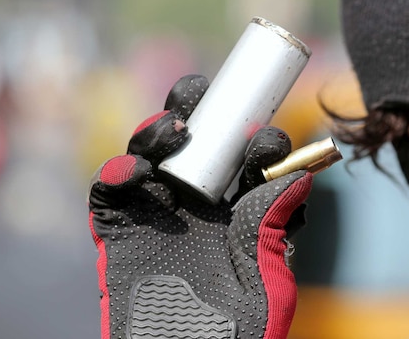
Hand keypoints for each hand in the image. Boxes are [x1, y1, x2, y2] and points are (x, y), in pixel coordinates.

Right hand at [88, 75, 311, 338]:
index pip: (246, 160)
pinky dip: (115, 173)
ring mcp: (156, 215)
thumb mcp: (268, 279)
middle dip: (196, 112)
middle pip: (194, 143)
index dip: (256, 140)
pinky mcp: (119, 234)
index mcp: (239, 210)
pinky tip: (130, 170)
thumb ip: (274, 227)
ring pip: (150, 155)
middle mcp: (198, 204)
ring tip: (172, 129)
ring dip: (155, 132)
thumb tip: (298, 175)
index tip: (264, 137)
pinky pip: (110, 194)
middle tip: (199, 94)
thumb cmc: (239, 330)